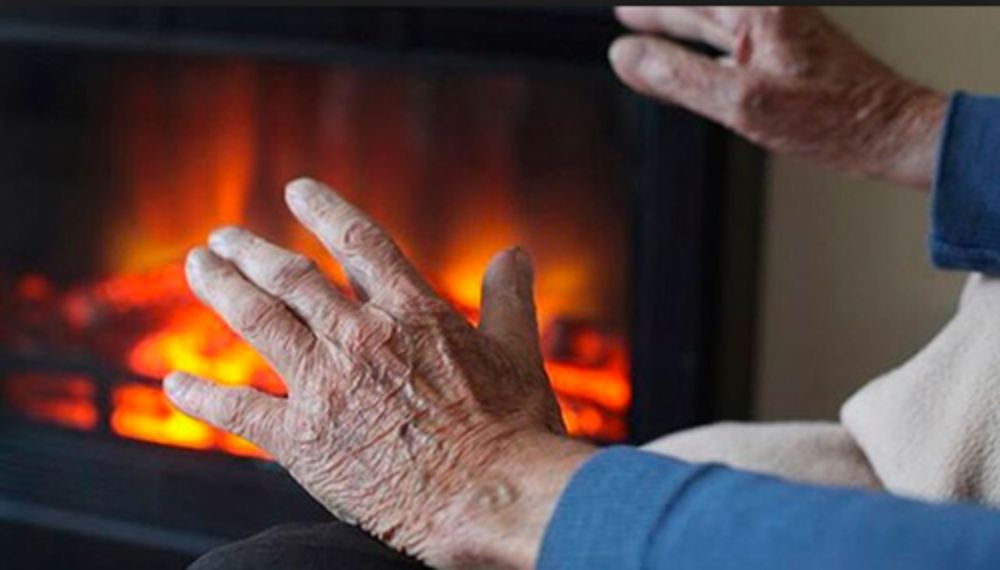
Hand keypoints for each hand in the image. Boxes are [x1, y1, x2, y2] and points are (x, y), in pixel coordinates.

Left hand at [163, 178, 594, 568]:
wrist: (488, 498)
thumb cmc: (512, 431)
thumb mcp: (517, 353)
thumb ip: (508, 297)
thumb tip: (514, 251)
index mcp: (413, 312)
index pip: (360, 243)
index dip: (325, 211)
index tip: (297, 191)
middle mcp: (360, 337)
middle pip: (291, 277)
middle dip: (251, 251)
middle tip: (223, 238)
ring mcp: (326, 385)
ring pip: (258, 321)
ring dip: (222, 289)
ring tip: (197, 266)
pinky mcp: (303, 439)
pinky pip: (239, 408)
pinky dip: (202, 395)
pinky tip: (174, 383)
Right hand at [609, 6, 946, 186]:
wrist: (888, 132)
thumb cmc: (832, 118)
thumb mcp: (741, 102)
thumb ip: (677, 77)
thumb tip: (627, 56)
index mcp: (756, 12)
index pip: (685, 3)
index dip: (649, 9)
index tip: (621, 11)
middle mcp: (766, 14)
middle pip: (697, 7)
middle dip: (660, 12)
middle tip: (626, 13)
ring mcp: (775, 35)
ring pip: (711, 26)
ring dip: (677, 28)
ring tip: (643, 28)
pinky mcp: (783, 56)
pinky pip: (727, 47)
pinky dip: (699, 53)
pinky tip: (687, 63)